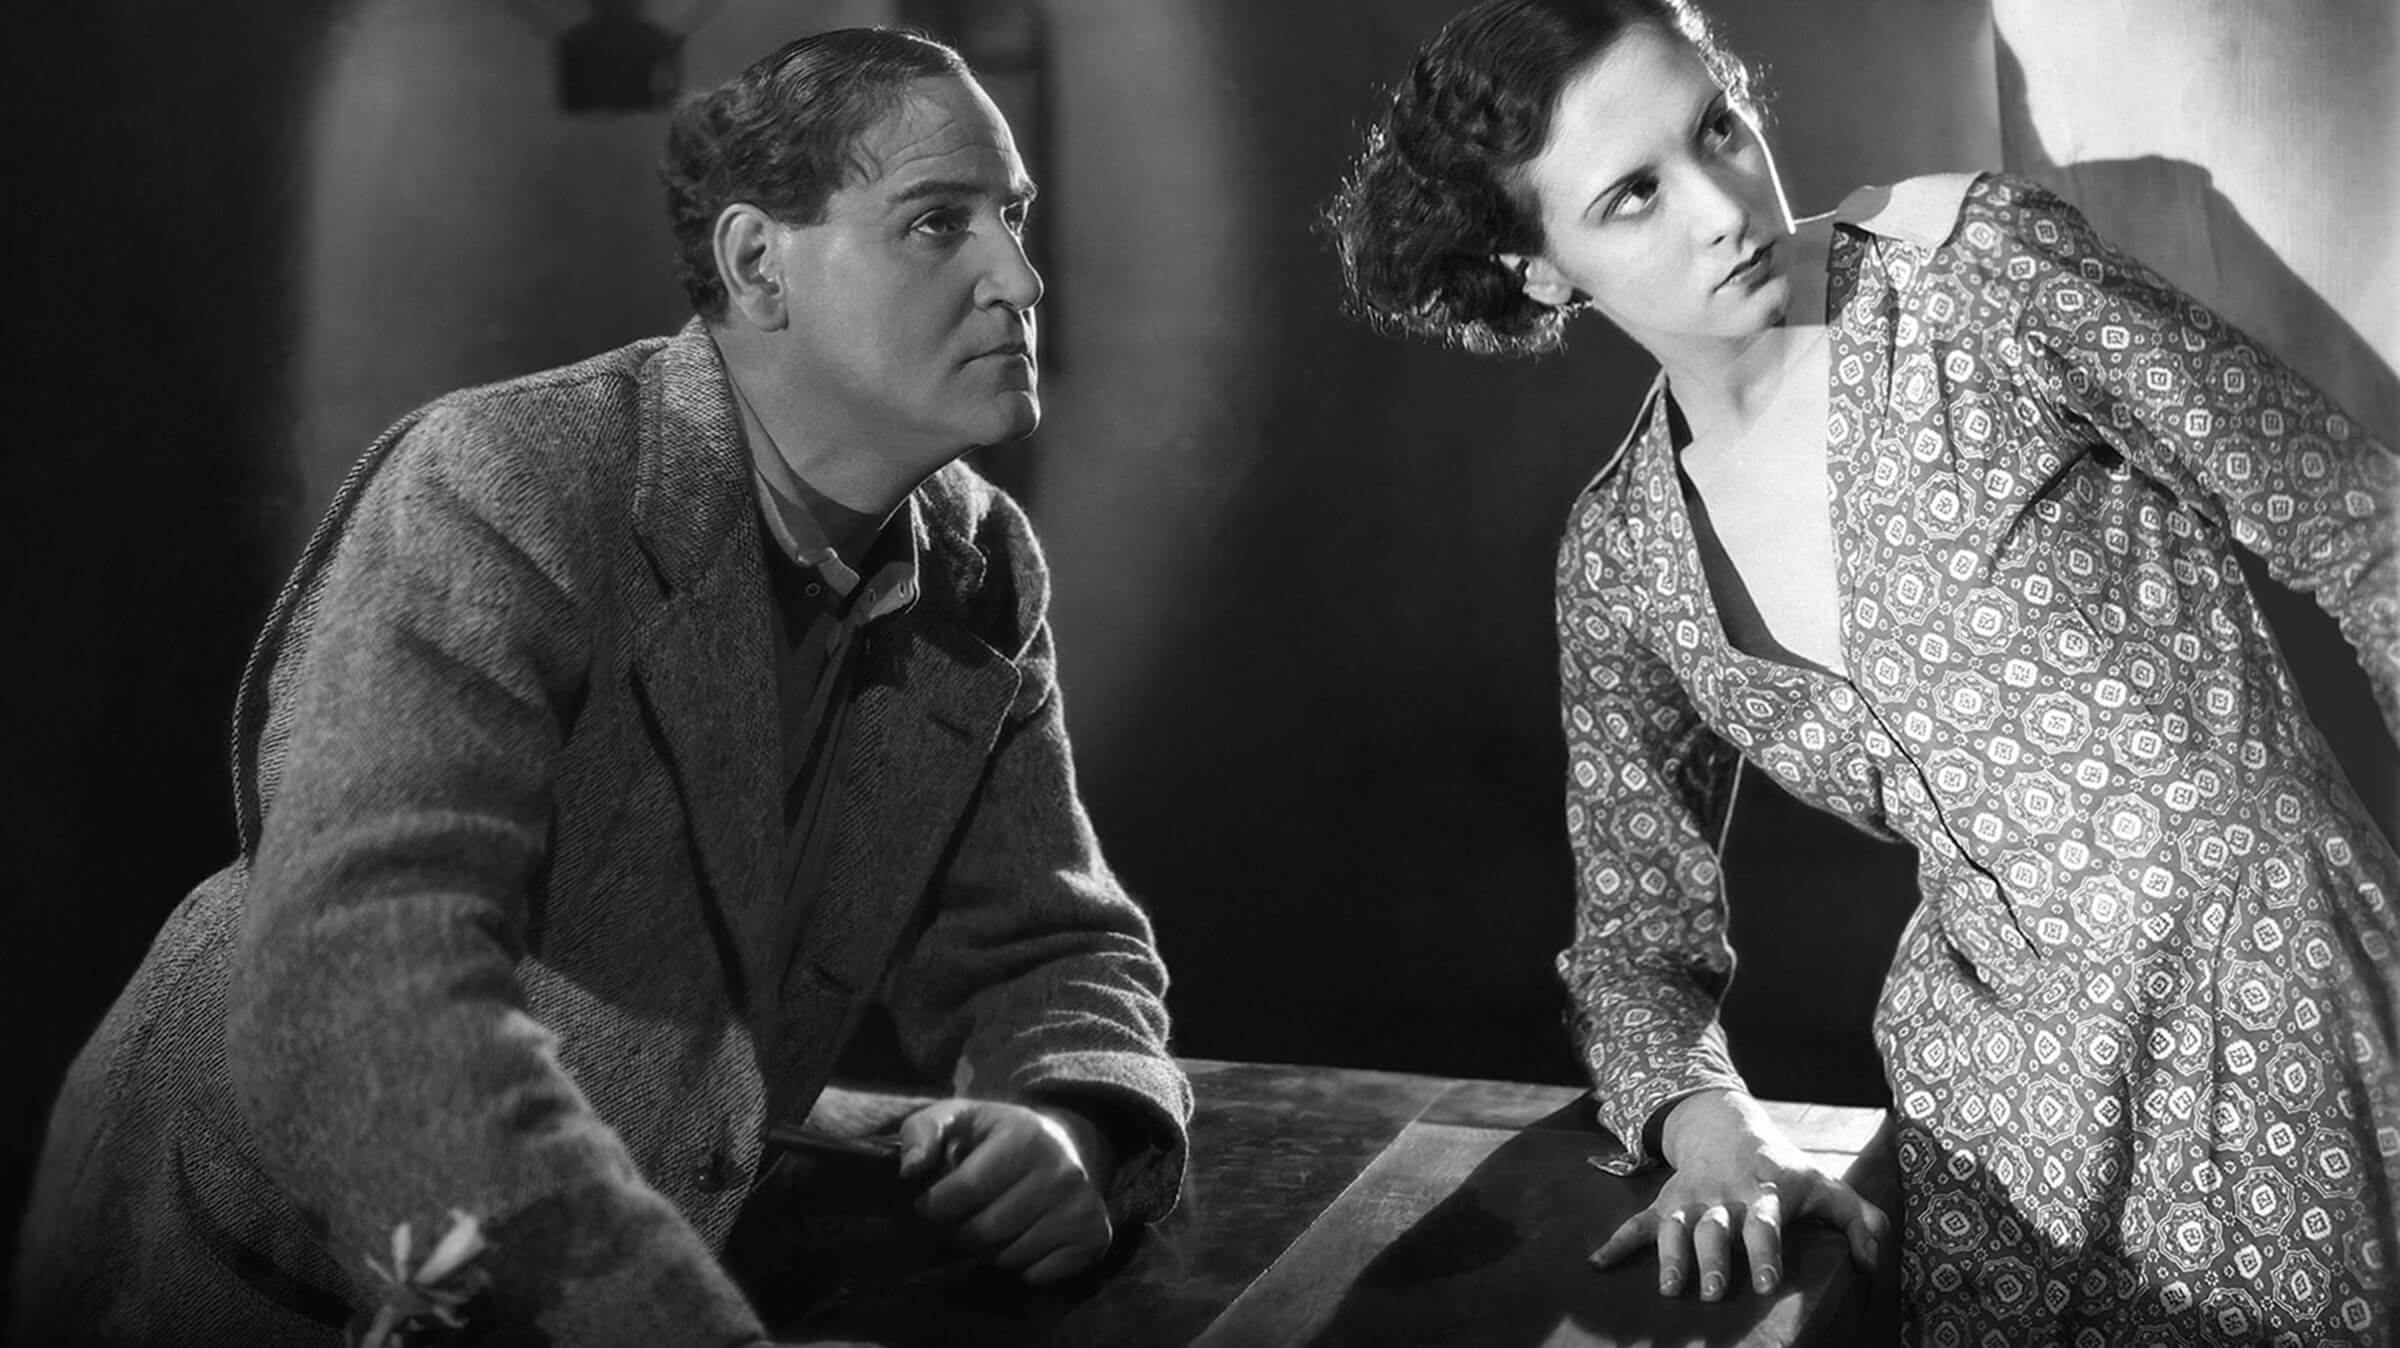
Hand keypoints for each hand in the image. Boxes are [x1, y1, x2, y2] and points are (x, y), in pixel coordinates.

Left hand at [897, 1099, 1114, 1284]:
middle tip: (965, 1217)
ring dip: (992, 1251)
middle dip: (962, 1232)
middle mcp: (1062, 1172)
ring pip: (1010, 1257)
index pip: (962, 1193)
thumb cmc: (998, 1137)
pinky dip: (1023, 1267)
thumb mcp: (958, 1118)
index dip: (934, 1206)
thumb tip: (910, 1170)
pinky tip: (1026, 1238)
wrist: (1066, 1145)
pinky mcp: (1096, 1237)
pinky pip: (1038, 1275)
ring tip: (997, 1224)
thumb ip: (922, 1131)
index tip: (934, 1202)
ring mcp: (1083, 1207)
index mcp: (1025, 1137)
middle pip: (984, 1233)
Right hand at [1590, 1090, 1885, 1300]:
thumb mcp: (1827, 1186)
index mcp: (1766, 1193)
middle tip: (1715, 1291)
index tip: (1766, 1283)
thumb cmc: (1785, 1170)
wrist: (1727, 1126)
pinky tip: (1597, 1263)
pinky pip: (1638, 1222)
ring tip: (1669, 1290)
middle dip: (1714, 1259)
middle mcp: (1726, 1197)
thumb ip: (1861, 1221)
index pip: (1766, 1221)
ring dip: (1670, 1257)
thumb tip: (1872, 1264)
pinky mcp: (1665, 1202)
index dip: (1765, 1249)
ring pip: (1676, 1227)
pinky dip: (1616, 1242)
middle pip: (1716, 1228)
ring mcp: (1691, 1199)